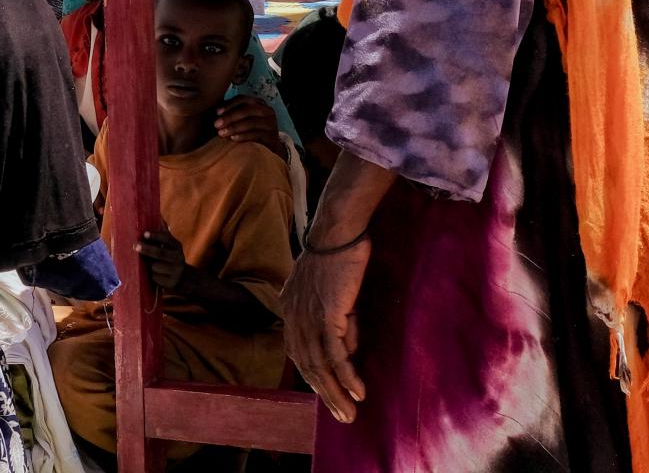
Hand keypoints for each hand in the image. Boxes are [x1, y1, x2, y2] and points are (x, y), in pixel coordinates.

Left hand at [135, 229, 188, 294]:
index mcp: (177, 247)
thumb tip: (157, 220)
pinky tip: (157, 275)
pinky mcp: (172, 283)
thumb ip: (163, 236)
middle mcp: (178, 258)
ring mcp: (176, 271)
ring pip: (155, 266)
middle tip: (135, 246)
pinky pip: (155, 278)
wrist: (186, 279)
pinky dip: (152, 276)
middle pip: (160, 253)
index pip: (167, 239)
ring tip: (151, 265)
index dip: (155, 236)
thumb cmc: (172, 258)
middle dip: (147, 249)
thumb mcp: (171, 247)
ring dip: (149, 266)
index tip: (144, 234)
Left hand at [214, 95, 284, 155]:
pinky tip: (233, 138)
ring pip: (251, 122)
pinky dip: (243, 136)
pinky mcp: (272, 137)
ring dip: (234, 127)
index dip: (229, 104)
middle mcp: (267, 111)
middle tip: (216, 124)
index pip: (243, 99)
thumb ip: (232, 113)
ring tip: (221, 133)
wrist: (269, 149)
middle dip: (230, 117)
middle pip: (247, 110)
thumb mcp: (242, 120)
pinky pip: (256, 135)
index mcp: (259, 103)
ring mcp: (271, 124)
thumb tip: (214, 111)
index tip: (216, 112)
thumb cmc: (250, 132)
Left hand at [282, 236, 371, 422]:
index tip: (329, 395)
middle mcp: (293, 316)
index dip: (313, 376)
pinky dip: (347, 375)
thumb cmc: (338, 254)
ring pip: (320, 365)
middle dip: (325, 394)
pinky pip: (336, 354)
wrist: (338, 232)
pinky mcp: (327, 316)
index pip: (298, 352)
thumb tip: (347, 348)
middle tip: (341, 416)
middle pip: (307, 365)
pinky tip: (358, 391)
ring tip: (350, 414)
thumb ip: (335, 318)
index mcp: (290, 308)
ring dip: (336, 393)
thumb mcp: (330, 290)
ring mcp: (308, 317)